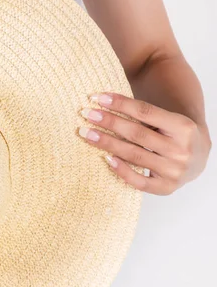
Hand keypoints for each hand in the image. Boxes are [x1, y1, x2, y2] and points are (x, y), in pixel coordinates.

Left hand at [78, 93, 211, 194]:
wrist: (199, 158)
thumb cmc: (175, 135)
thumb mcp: (168, 119)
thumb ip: (144, 113)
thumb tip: (106, 99)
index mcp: (183, 127)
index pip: (145, 112)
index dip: (120, 104)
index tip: (97, 98)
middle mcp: (181, 150)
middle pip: (137, 133)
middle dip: (109, 122)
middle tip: (87, 114)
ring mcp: (174, 171)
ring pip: (134, 155)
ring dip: (107, 143)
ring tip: (87, 133)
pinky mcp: (166, 188)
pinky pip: (139, 181)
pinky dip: (121, 170)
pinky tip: (106, 159)